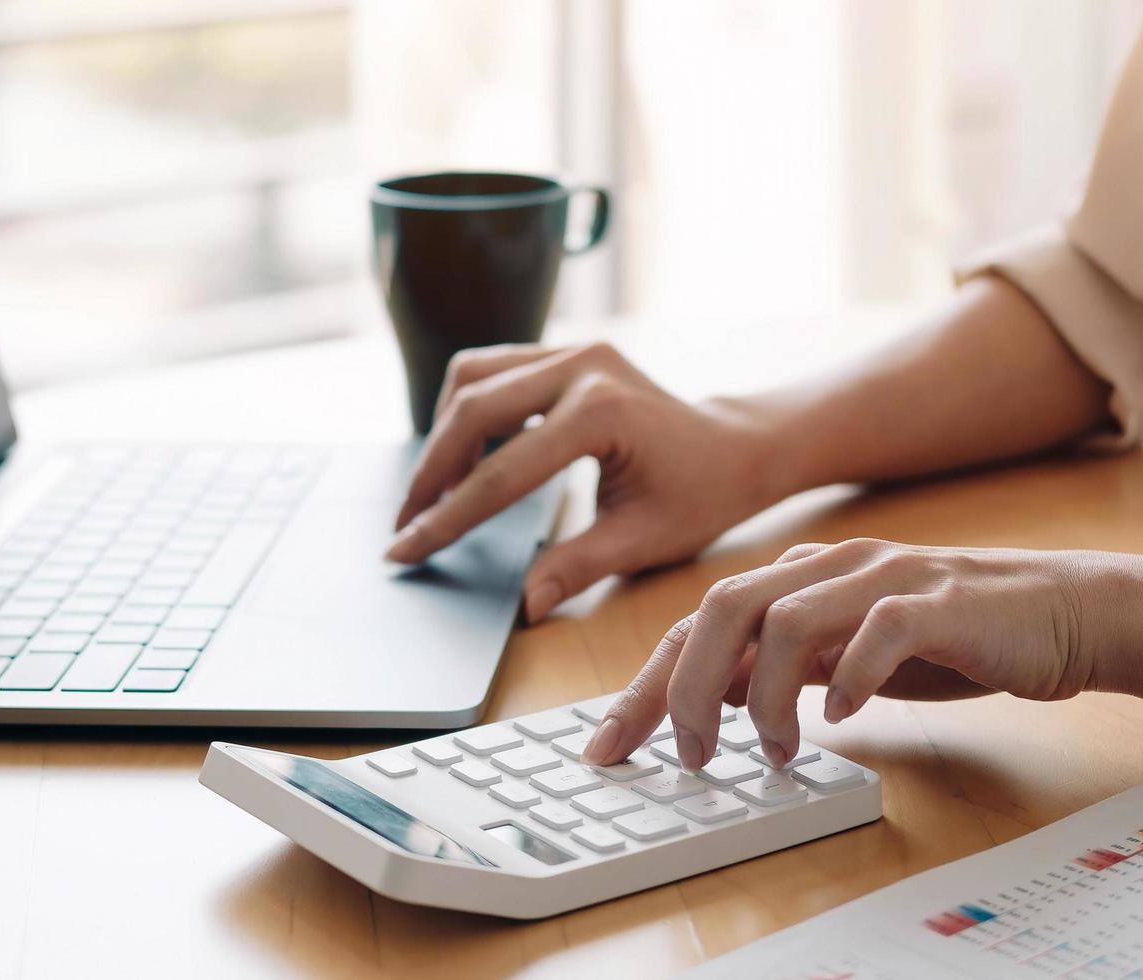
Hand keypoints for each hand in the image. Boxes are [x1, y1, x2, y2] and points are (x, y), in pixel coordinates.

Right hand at [387, 342, 790, 620]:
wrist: (736, 448)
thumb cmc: (699, 495)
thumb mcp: (641, 540)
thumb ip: (576, 568)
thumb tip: (524, 606)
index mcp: (602, 413)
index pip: (504, 472)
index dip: (450, 518)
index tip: (406, 549)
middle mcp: (582, 366)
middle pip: (473, 412)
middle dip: (432, 473)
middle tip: (406, 524)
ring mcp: (572, 350)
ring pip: (473, 378)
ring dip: (444, 434)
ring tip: (434, 493)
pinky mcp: (565, 351)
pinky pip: (492, 370)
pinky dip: (466, 411)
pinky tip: (464, 456)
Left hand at [583, 538, 1103, 769]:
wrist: (1061, 613)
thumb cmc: (949, 639)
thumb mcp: (844, 656)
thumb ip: (777, 668)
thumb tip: (702, 701)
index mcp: (800, 580)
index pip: (698, 623)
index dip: (647, 683)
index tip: (609, 744)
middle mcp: (831, 569)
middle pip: (723, 608)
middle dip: (685, 686)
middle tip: (688, 752)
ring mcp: (884, 578)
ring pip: (787, 618)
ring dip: (764, 695)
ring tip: (772, 749)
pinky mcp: (939, 603)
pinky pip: (879, 631)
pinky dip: (850, 678)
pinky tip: (843, 719)